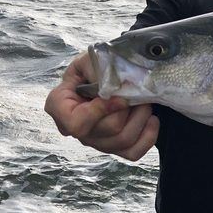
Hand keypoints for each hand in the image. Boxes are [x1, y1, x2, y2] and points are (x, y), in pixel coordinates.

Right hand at [44, 52, 158, 160]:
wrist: (109, 73)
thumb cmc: (96, 65)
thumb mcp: (90, 59)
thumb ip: (97, 69)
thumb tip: (113, 86)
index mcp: (60, 106)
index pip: (76, 123)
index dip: (101, 112)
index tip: (120, 98)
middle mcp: (75, 129)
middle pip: (107, 130)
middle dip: (129, 110)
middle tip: (138, 93)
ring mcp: (95, 141)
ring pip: (122, 141)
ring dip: (140, 119)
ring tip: (146, 103)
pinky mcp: (115, 148)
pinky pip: (133, 153)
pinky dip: (148, 137)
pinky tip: (152, 120)